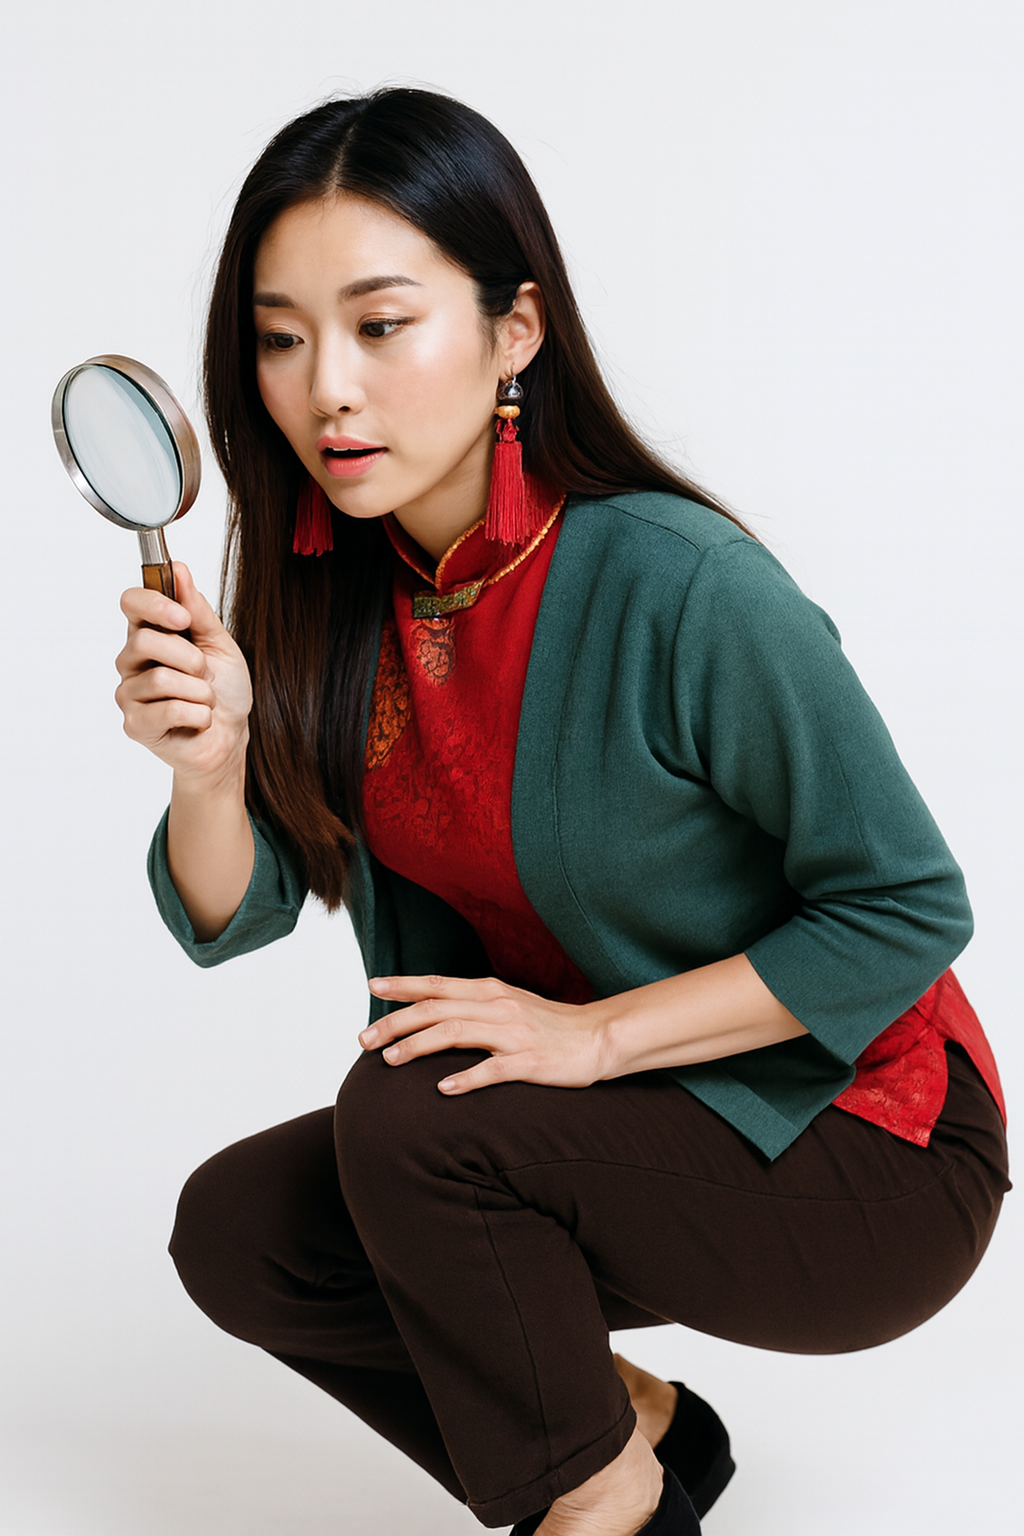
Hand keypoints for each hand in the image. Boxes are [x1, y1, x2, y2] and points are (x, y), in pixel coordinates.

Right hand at [114, 562, 252, 782]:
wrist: (231, 736)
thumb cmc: (223, 690)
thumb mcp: (219, 644)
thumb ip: (198, 611)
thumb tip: (179, 571)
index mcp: (149, 633)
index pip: (130, 602)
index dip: (153, 604)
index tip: (182, 617)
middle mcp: (131, 661)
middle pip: (144, 640)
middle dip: (189, 657)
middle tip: (205, 672)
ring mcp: (129, 693)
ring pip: (161, 678)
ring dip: (200, 691)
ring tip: (204, 700)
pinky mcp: (135, 724)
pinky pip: (169, 710)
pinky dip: (198, 715)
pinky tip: (199, 720)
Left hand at [360, 974, 613, 1094]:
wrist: (599, 1038)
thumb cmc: (549, 1026)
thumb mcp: (509, 1005)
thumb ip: (473, 1007)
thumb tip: (432, 1013)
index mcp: (491, 991)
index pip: (438, 983)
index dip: (403, 984)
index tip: (372, 985)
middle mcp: (498, 1006)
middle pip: (437, 1008)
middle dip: (397, 1022)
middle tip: (365, 1040)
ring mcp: (514, 1033)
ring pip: (455, 1033)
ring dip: (418, 1046)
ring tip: (390, 1061)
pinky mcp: (530, 1062)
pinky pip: (492, 1069)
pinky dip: (465, 1078)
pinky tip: (443, 1089)